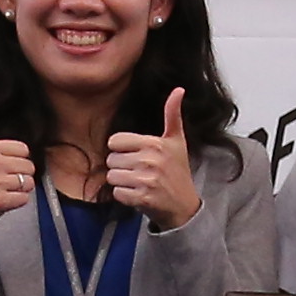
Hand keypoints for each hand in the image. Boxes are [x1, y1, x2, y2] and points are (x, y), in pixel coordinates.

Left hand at [104, 88, 200, 227]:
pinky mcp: (142, 198)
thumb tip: (178, 89)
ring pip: (112, 177)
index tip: (136, 156)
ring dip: (122, 182)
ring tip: (138, 183)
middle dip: (121, 167)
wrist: (184, 206)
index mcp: (155, 144)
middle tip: (139, 172)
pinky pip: (116, 193)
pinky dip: (124, 196)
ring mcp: (146, 180)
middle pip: (111, 160)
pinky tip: (138, 195)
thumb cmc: (178, 171)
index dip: (122, 150)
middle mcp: (150, 160)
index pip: (114, 141)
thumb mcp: (177, 141)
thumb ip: (173, 114)